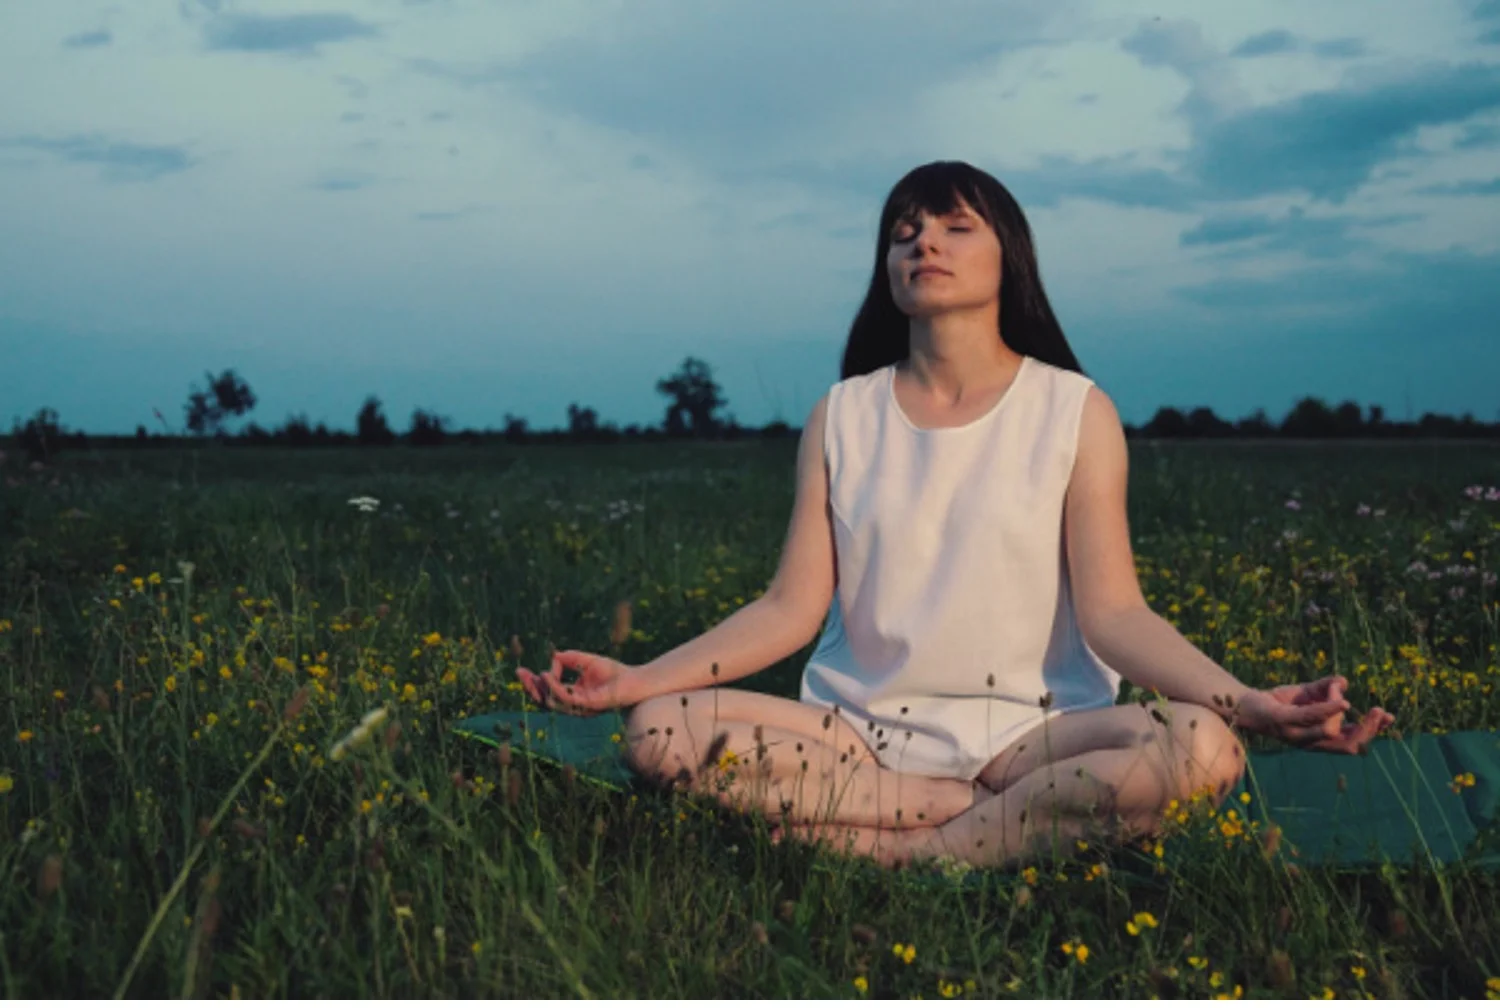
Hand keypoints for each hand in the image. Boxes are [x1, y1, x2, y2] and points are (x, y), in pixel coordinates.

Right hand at [515, 650, 643, 716]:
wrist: (635, 681)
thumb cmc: (615, 672)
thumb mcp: (587, 661)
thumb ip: (570, 658)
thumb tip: (553, 656)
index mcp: (573, 695)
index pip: (548, 692)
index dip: (534, 682)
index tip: (522, 669)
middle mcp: (574, 703)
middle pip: (545, 700)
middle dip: (530, 687)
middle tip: (518, 673)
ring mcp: (580, 706)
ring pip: (553, 702)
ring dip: (541, 688)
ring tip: (535, 674)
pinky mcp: (588, 704)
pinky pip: (566, 698)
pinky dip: (555, 686)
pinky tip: (548, 675)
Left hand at [1230, 675, 1394, 753]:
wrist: (1243, 703)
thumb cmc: (1277, 702)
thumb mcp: (1307, 693)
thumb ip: (1326, 688)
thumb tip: (1345, 682)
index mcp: (1319, 738)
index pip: (1353, 742)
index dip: (1372, 732)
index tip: (1389, 717)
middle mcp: (1311, 742)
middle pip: (1349, 745)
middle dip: (1368, 730)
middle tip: (1380, 712)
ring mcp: (1297, 734)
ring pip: (1332, 731)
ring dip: (1341, 710)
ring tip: (1339, 694)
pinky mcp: (1283, 722)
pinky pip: (1310, 718)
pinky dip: (1328, 710)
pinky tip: (1343, 702)